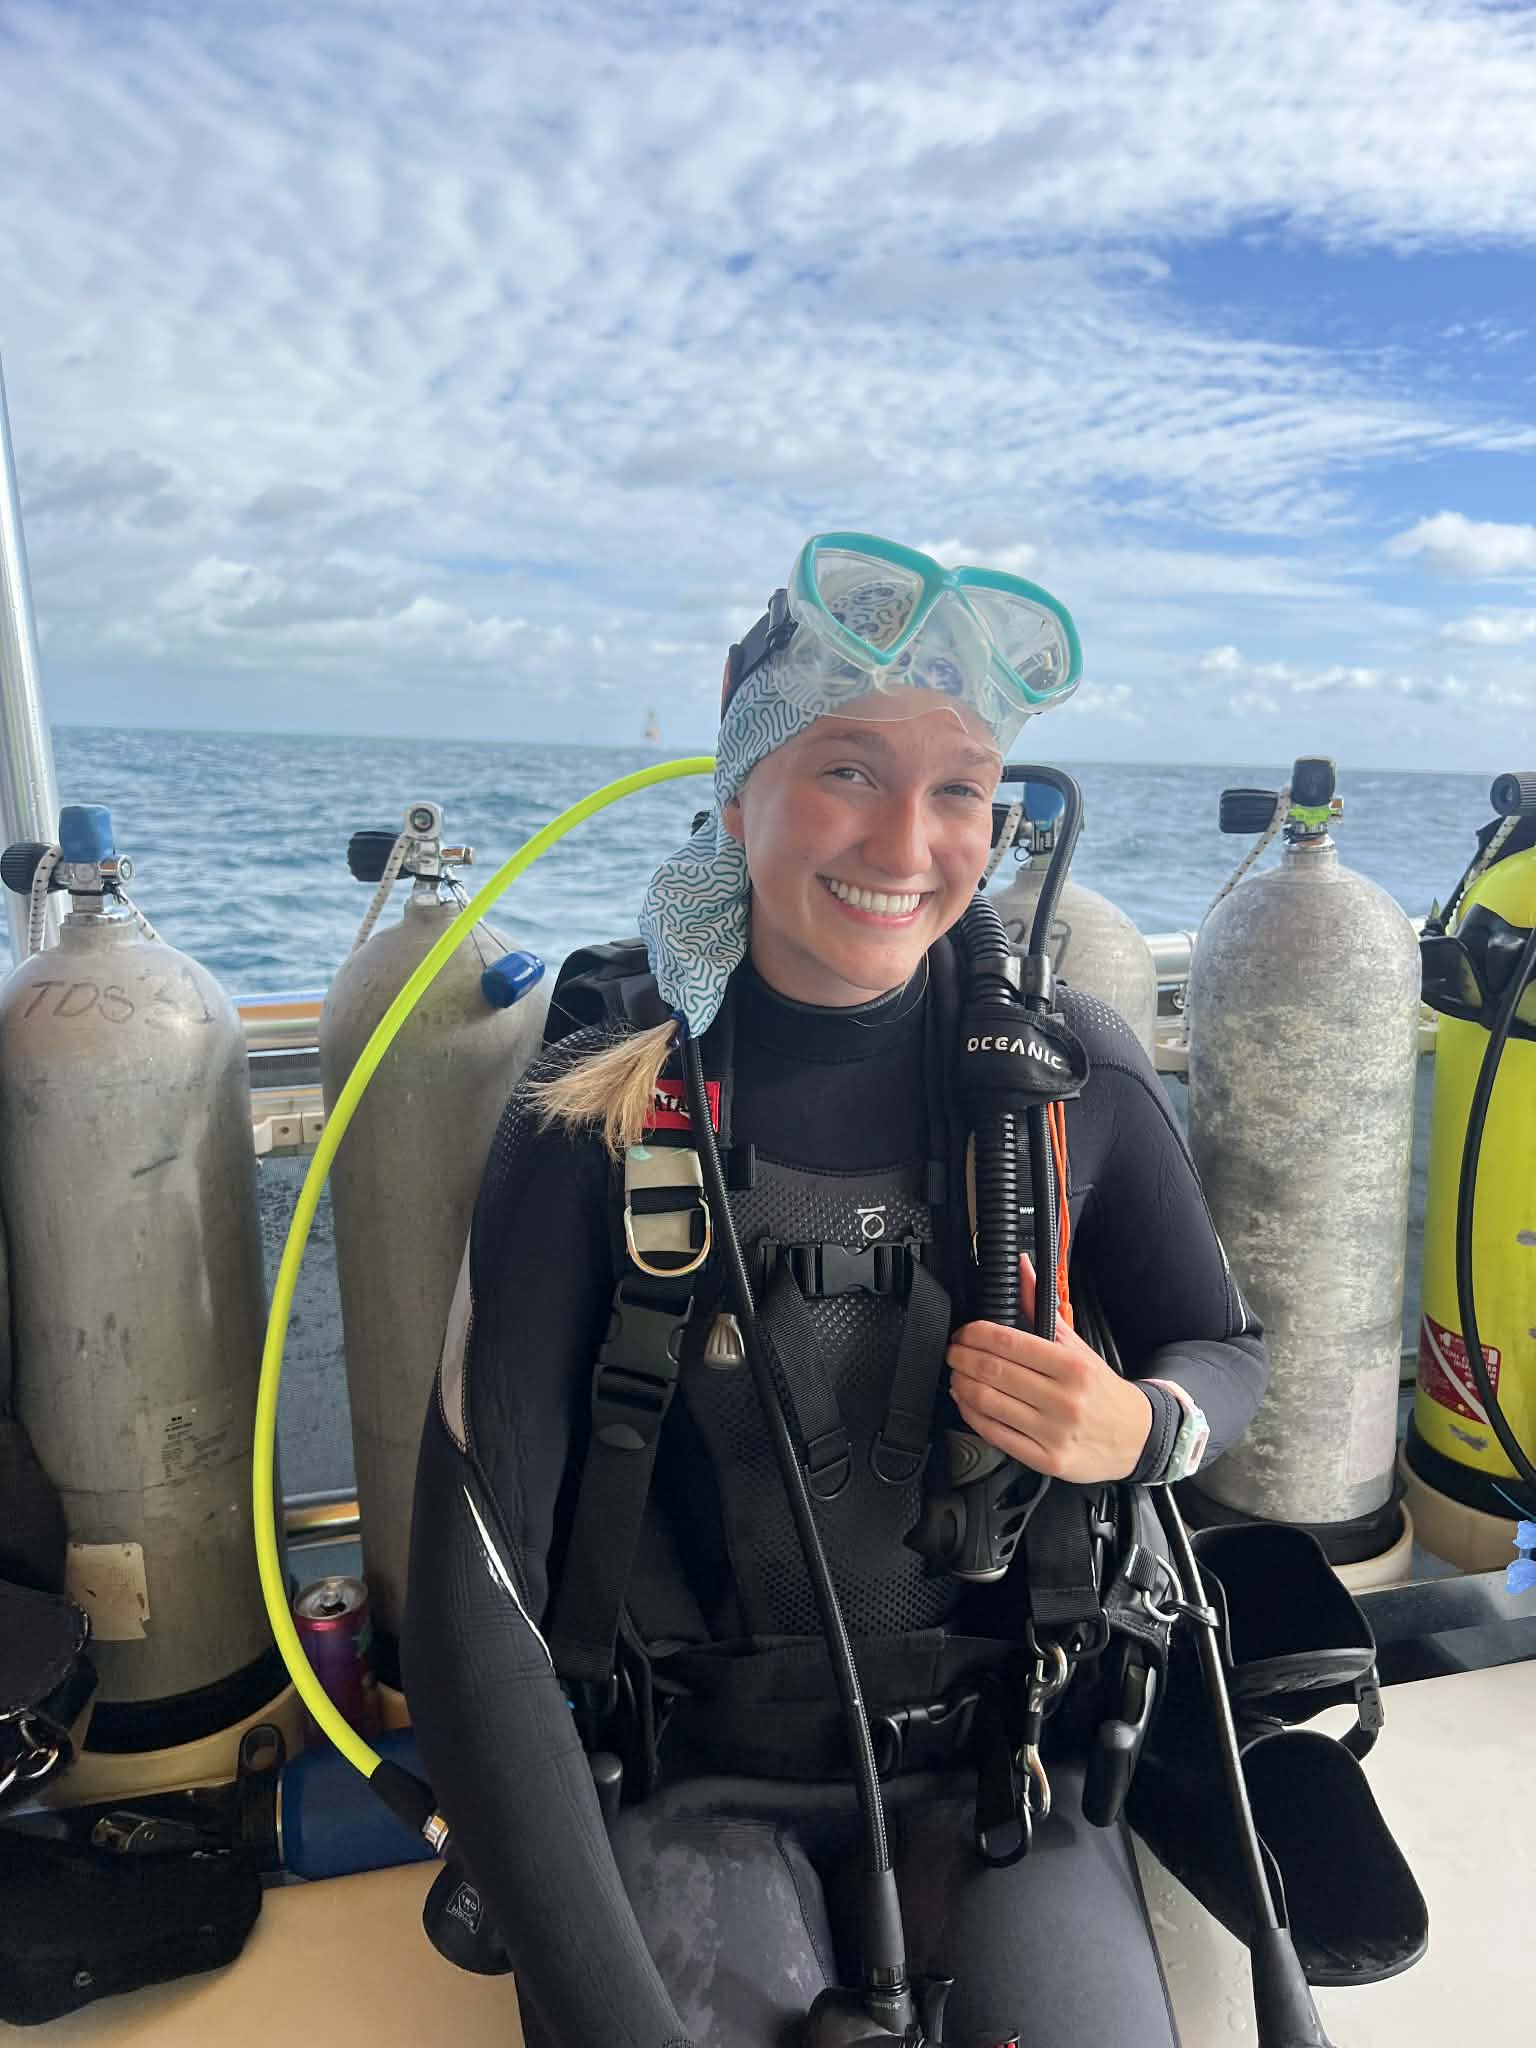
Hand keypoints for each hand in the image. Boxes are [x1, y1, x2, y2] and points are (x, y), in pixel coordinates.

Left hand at [946, 1255, 1153, 1484]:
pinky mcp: (1045, 1459)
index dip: (976, 1334)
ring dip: (961, 1384)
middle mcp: (1063, 1399)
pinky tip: (966, 1401)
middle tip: (953, 1351)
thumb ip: (1043, 1308)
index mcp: (1072, 1367)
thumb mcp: (1078, 1348)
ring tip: (957, 1374)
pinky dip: (971, 1414)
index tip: (964, 1332)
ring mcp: (1053, 1432)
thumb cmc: (1102, 1391)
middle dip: (961, 1357)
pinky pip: (995, 1434)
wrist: (1136, 1437)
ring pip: (988, 1402)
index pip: (1010, 1342)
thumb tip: (1022, 1268)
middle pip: (993, 1372)